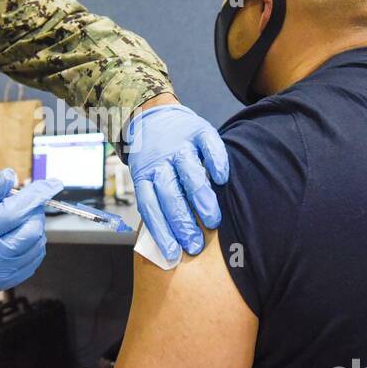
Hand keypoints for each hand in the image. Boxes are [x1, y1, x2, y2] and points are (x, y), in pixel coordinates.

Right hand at [0, 169, 63, 301]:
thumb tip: (10, 176)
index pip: (17, 210)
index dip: (38, 194)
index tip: (53, 183)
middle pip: (32, 228)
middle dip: (34, 210)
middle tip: (21, 203)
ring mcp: (3, 273)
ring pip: (37, 244)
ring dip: (34, 226)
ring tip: (14, 221)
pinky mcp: (9, 281)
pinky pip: (34, 259)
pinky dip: (33, 244)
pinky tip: (17, 236)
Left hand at [125, 102, 228, 259]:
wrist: (153, 115)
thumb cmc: (155, 158)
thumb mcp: (148, 176)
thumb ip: (159, 201)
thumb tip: (172, 242)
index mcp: (144, 175)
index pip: (149, 206)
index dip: (160, 230)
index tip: (172, 252)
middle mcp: (160, 161)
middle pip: (169, 194)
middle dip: (181, 222)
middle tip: (195, 244)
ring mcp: (179, 146)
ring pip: (188, 173)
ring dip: (200, 198)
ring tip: (213, 221)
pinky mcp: (198, 131)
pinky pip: (208, 145)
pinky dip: (215, 161)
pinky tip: (221, 178)